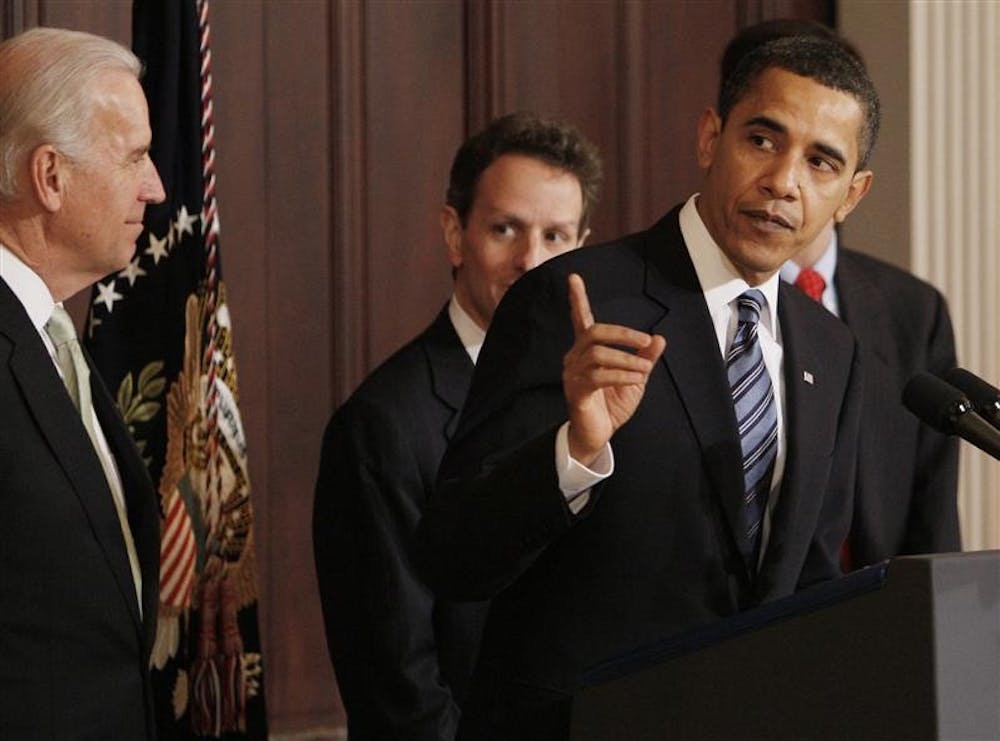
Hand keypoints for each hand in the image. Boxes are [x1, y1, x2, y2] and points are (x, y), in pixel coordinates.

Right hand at [562, 273, 665, 465]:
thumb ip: (644, 357)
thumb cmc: (612, 405)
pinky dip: (621, 374)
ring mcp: (573, 374)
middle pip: (594, 332)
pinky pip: (598, 375)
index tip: (574, 277)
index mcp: (587, 350)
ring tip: (644, 369)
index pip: (580, 319)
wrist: (598, 433)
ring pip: (599, 353)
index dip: (577, 299)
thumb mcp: (636, 378)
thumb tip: (659, 338)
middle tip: (644, 341)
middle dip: (622, 333)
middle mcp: (575, 358)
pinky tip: (635, 378)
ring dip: (627, 358)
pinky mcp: (576, 391)